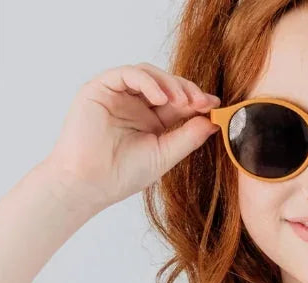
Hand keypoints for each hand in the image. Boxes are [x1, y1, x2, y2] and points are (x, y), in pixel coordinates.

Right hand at [41, 62, 221, 213]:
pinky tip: (160, 98)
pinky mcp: (101, 87)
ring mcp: (119, 94)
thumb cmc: (123, 174)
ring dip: (170, 84)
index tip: (216, 107)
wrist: (91, 183)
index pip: (179, 103)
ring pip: (149, 74)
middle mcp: (136, 104)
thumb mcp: (165, 155)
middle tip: (203, 102)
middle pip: (167, 84)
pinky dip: (147, 81)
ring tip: (183, 102)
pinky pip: (127, 73)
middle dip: (187, 90)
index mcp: (152, 120)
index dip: (198, 102)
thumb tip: (214, 122)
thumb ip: (188, 137)